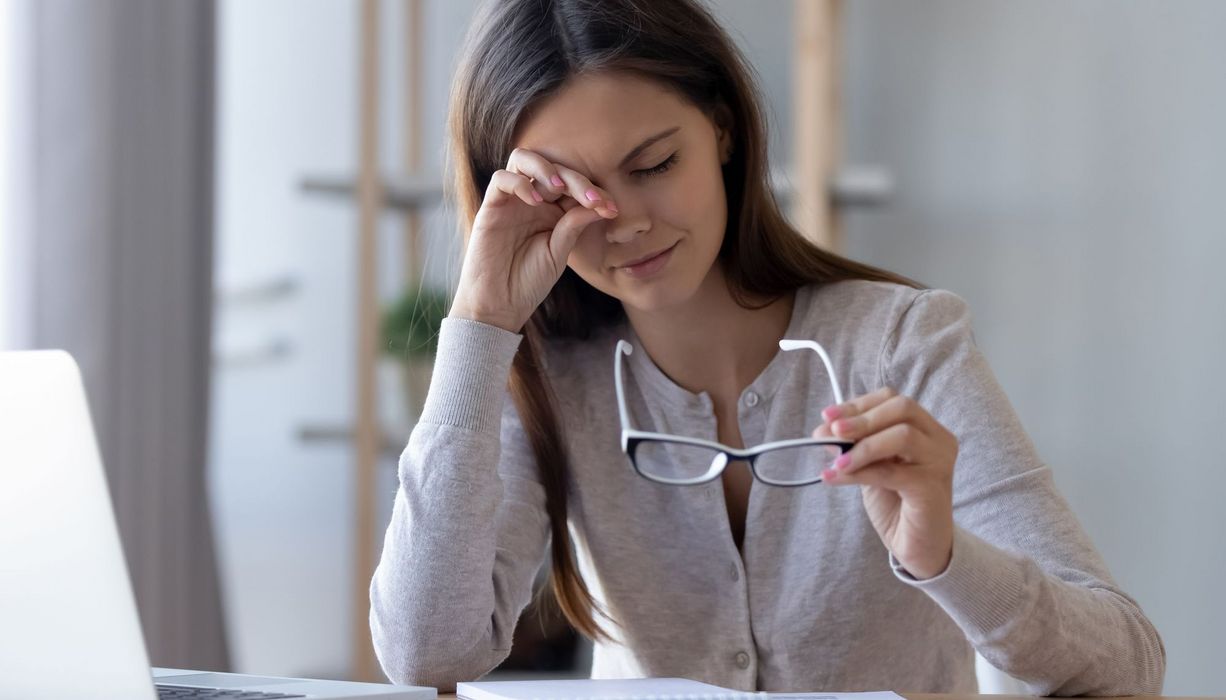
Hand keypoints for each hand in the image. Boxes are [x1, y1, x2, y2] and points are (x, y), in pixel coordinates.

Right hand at [449, 148, 618, 332]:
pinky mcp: (491, 207)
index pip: (574, 187)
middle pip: (554, 169)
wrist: (499, 305)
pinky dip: (520, 184)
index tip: (611, 209)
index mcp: (552, 211)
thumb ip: (573, 225)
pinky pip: (501, 179)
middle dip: (577, 180)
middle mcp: (532, 200)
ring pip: (523, 160)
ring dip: (546, 169)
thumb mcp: (559, 252)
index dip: (594, 192)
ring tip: (561, 189)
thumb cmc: (529, 281)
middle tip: (593, 200)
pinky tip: (537, 202)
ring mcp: (511, 201)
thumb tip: (596, 204)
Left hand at [812, 386, 958, 579]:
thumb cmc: (897, 503)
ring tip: (835, 461)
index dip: (858, 404)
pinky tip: (834, 477)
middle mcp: (939, 440)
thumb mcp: (871, 466)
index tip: (828, 416)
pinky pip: (891, 471)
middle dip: (861, 418)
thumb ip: (854, 446)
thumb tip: (823, 430)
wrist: (918, 547)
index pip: (893, 400)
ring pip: (902, 435)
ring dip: (861, 446)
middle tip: (831, 432)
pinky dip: (858, 473)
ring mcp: (939, 463)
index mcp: (927, 429)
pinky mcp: (932, 488)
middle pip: (902, 408)